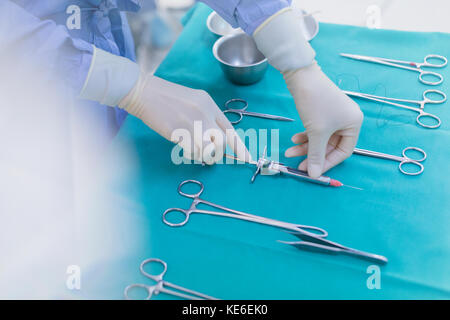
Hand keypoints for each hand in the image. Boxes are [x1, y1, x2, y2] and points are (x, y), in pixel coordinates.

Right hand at [119, 74, 249, 163]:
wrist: (143, 92)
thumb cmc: (166, 98)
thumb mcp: (193, 101)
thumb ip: (206, 117)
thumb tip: (215, 139)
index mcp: (210, 104)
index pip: (230, 130)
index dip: (240, 147)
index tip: (247, 158)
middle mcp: (205, 113)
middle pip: (222, 143)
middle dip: (218, 153)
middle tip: (209, 153)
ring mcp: (192, 123)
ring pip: (208, 150)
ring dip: (203, 154)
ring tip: (193, 146)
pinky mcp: (178, 132)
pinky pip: (192, 151)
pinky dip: (189, 152)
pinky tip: (181, 143)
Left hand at [283, 63, 362, 177]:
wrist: (301, 76)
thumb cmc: (315, 103)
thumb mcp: (316, 132)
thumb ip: (316, 155)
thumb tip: (314, 175)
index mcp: (354, 124)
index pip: (344, 152)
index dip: (328, 163)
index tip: (313, 171)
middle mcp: (347, 119)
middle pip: (330, 146)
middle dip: (313, 155)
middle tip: (299, 165)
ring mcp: (334, 115)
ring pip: (320, 138)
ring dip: (306, 146)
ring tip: (290, 152)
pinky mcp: (322, 111)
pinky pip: (315, 129)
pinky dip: (305, 135)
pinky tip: (294, 139)